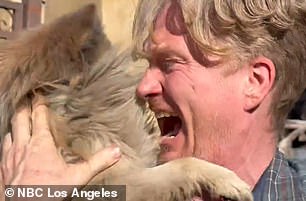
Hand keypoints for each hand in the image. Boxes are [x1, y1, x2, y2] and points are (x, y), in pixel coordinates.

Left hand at [0, 103, 120, 185]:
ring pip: (10, 130)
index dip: (39, 104)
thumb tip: (116, 151)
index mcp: (41, 144)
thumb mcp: (77, 177)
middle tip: (28, 99)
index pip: (39, 116)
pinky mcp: (3, 166)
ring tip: (21, 117)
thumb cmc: (48, 192)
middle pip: (20, 118)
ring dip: (16, 122)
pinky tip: (13, 142)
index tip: (40, 94)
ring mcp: (10, 156)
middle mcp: (23, 145)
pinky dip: (9, 138)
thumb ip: (97, 162)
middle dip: (25, 107)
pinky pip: (4, 145)